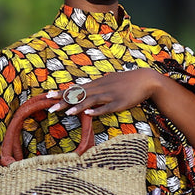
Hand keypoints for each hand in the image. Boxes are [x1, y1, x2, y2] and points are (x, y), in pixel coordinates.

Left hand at [50, 66, 194, 152]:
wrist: (146, 79)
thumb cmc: (126, 81)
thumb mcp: (108, 81)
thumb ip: (96, 87)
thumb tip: (83, 91)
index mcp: (97, 84)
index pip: (75, 88)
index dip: (61, 92)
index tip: (48, 95)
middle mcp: (100, 88)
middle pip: (79, 95)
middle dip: (64, 101)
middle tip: (50, 107)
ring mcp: (110, 95)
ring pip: (91, 100)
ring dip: (78, 106)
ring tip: (66, 113)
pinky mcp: (119, 103)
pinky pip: (107, 108)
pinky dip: (97, 110)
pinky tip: (88, 114)